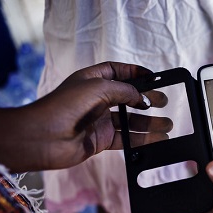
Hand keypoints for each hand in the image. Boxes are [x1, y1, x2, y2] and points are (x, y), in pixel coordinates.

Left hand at [0, 62, 171, 171]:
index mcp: (93, 80)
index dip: (136, 73)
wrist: (44, 138)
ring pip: (130, 121)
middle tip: (164, 102)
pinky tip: (157, 140)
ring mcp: (100, 120)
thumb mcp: (99, 88)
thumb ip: (125, 91)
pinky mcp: (102, 139)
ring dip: (150, 123)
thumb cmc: (66, 106)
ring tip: (168, 125)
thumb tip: (143, 99)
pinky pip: (127, 139)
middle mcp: (98, 99)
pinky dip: (142, 140)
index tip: (154, 77)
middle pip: (128, 97)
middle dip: (147, 99)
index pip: (118, 71)